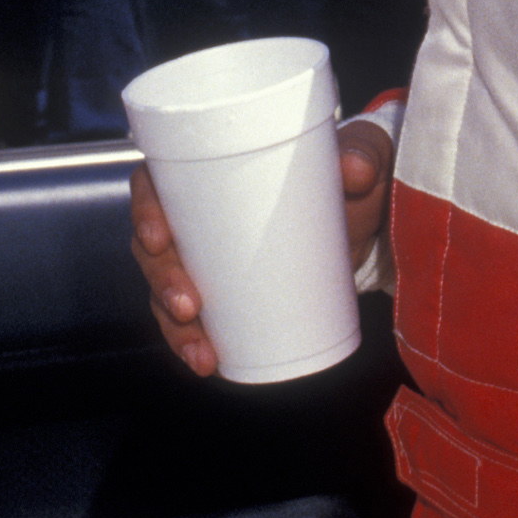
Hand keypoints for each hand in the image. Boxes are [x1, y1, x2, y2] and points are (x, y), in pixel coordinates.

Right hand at [129, 118, 396, 376]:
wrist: (372, 219)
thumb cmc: (351, 176)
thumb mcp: (361, 158)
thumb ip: (362, 156)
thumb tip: (356, 169)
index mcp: (211, 168)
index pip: (155, 182)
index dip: (145, 210)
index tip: (159, 238)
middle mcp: (198, 212)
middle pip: (155, 245)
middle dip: (161, 280)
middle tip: (188, 305)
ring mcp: (209, 255)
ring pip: (167, 287)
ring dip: (173, 323)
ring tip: (200, 349)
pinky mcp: (228, 290)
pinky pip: (193, 317)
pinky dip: (193, 340)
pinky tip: (204, 361)